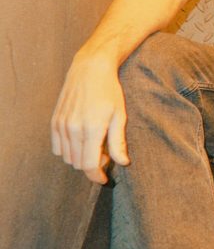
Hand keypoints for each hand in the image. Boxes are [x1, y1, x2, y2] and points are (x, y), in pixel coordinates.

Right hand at [51, 53, 129, 183]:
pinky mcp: (54, 121)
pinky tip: (80, 141)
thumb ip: (118, 142)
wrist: (90, 69)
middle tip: (105, 156)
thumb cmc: (109, 91)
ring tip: (93, 146)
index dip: (97, 176)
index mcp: (92, 129)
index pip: (89, 165)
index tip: (104, 179)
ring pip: (67, 157)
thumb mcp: (120, 116)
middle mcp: (73, 129)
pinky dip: (67, 151)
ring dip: (79, 159)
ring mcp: (61, 125)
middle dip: (92, 166)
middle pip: (78, 164)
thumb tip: (122, 163)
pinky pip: (57, 148)